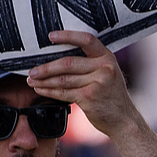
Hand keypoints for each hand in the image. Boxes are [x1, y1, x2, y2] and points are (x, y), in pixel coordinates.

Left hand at [27, 30, 142, 137]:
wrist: (124, 120)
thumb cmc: (111, 96)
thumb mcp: (107, 74)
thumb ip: (91, 64)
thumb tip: (58, 59)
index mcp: (107, 57)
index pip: (86, 40)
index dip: (67, 36)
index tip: (51, 36)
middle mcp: (104, 67)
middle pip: (68, 63)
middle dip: (46, 67)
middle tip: (32, 70)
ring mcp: (98, 82)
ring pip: (63, 79)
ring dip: (44, 80)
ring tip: (32, 80)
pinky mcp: (90, 97)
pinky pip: (64, 92)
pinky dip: (49, 91)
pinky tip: (40, 89)